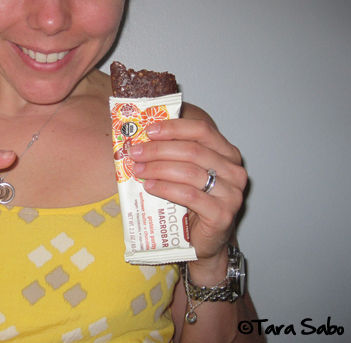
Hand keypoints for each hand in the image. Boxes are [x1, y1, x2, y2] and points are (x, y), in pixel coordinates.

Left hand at [128, 118, 246, 263]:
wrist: (205, 241)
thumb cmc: (193, 204)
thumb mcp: (186, 173)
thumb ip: (175, 154)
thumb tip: (143, 139)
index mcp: (227, 153)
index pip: (202, 130)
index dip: (174, 128)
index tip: (149, 130)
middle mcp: (234, 171)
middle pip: (192, 150)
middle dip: (159, 149)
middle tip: (136, 152)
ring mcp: (231, 193)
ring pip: (189, 172)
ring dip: (158, 168)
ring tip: (138, 170)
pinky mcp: (222, 214)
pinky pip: (189, 195)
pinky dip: (165, 188)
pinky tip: (150, 187)